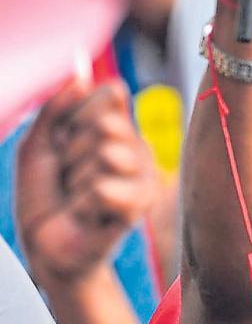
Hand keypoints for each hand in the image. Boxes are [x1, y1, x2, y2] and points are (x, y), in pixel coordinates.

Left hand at [16, 80, 159, 287]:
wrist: (45, 245)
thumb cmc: (44, 196)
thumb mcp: (37, 144)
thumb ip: (55, 108)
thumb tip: (82, 78)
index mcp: (116, 129)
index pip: (106, 95)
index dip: (74, 118)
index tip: (63, 141)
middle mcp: (136, 147)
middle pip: (104, 124)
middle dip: (72, 153)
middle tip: (68, 176)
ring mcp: (142, 176)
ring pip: (104, 156)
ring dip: (75, 182)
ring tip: (76, 200)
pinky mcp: (140, 206)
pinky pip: (104, 188)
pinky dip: (83, 204)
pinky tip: (86, 215)